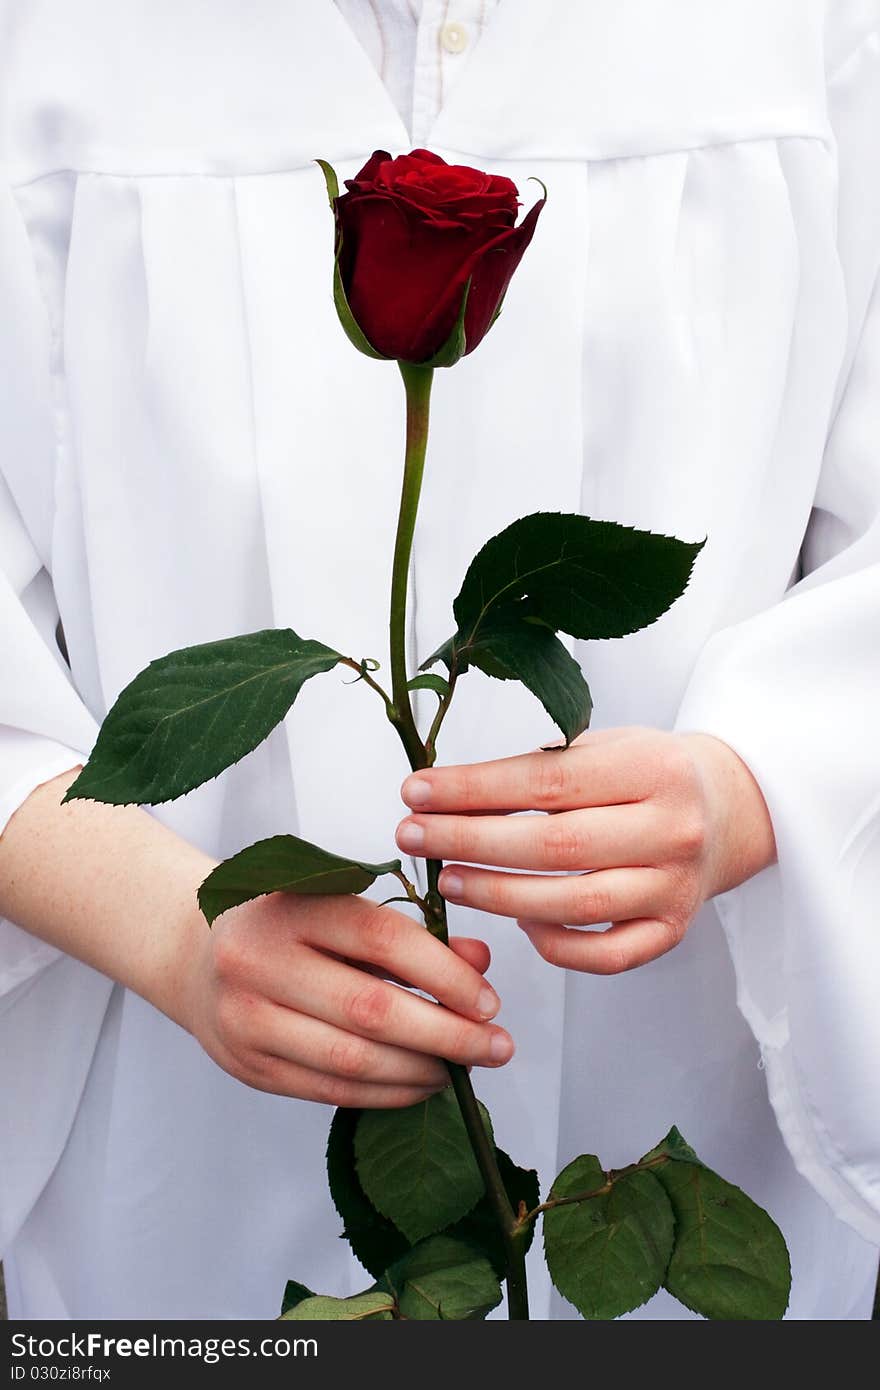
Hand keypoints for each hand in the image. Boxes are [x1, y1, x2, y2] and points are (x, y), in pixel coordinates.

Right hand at [182, 891, 513, 1108]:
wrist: (197, 956)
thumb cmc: (288, 925)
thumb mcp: (343, 908)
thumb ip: (414, 934)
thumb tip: (480, 964)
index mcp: (292, 906)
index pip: (383, 940)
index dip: (444, 974)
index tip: (489, 1001)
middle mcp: (260, 961)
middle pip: (372, 1010)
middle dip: (447, 1034)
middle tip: (497, 1046)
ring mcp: (247, 1019)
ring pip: (353, 1060)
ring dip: (422, 1071)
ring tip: (464, 1069)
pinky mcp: (248, 1067)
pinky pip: (331, 1091)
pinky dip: (388, 1094)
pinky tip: (422, 1085)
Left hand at [396, 727, 775, 975]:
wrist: (727, 808)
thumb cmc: (645, 772)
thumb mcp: (602, 746)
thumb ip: (539, 769)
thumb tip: (443, 794)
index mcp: (653, 768)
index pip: (546, 783)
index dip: (473, 789)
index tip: (416, 791)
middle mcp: (673, 829)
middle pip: (555, 846)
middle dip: (470, 842)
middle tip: (412, 837)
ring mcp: (676, 887)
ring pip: (575, 905)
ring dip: (498, 895)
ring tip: (447, 879)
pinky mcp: (674, 931)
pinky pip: (604, 956)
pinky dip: (553, 944)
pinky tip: (516, 920)